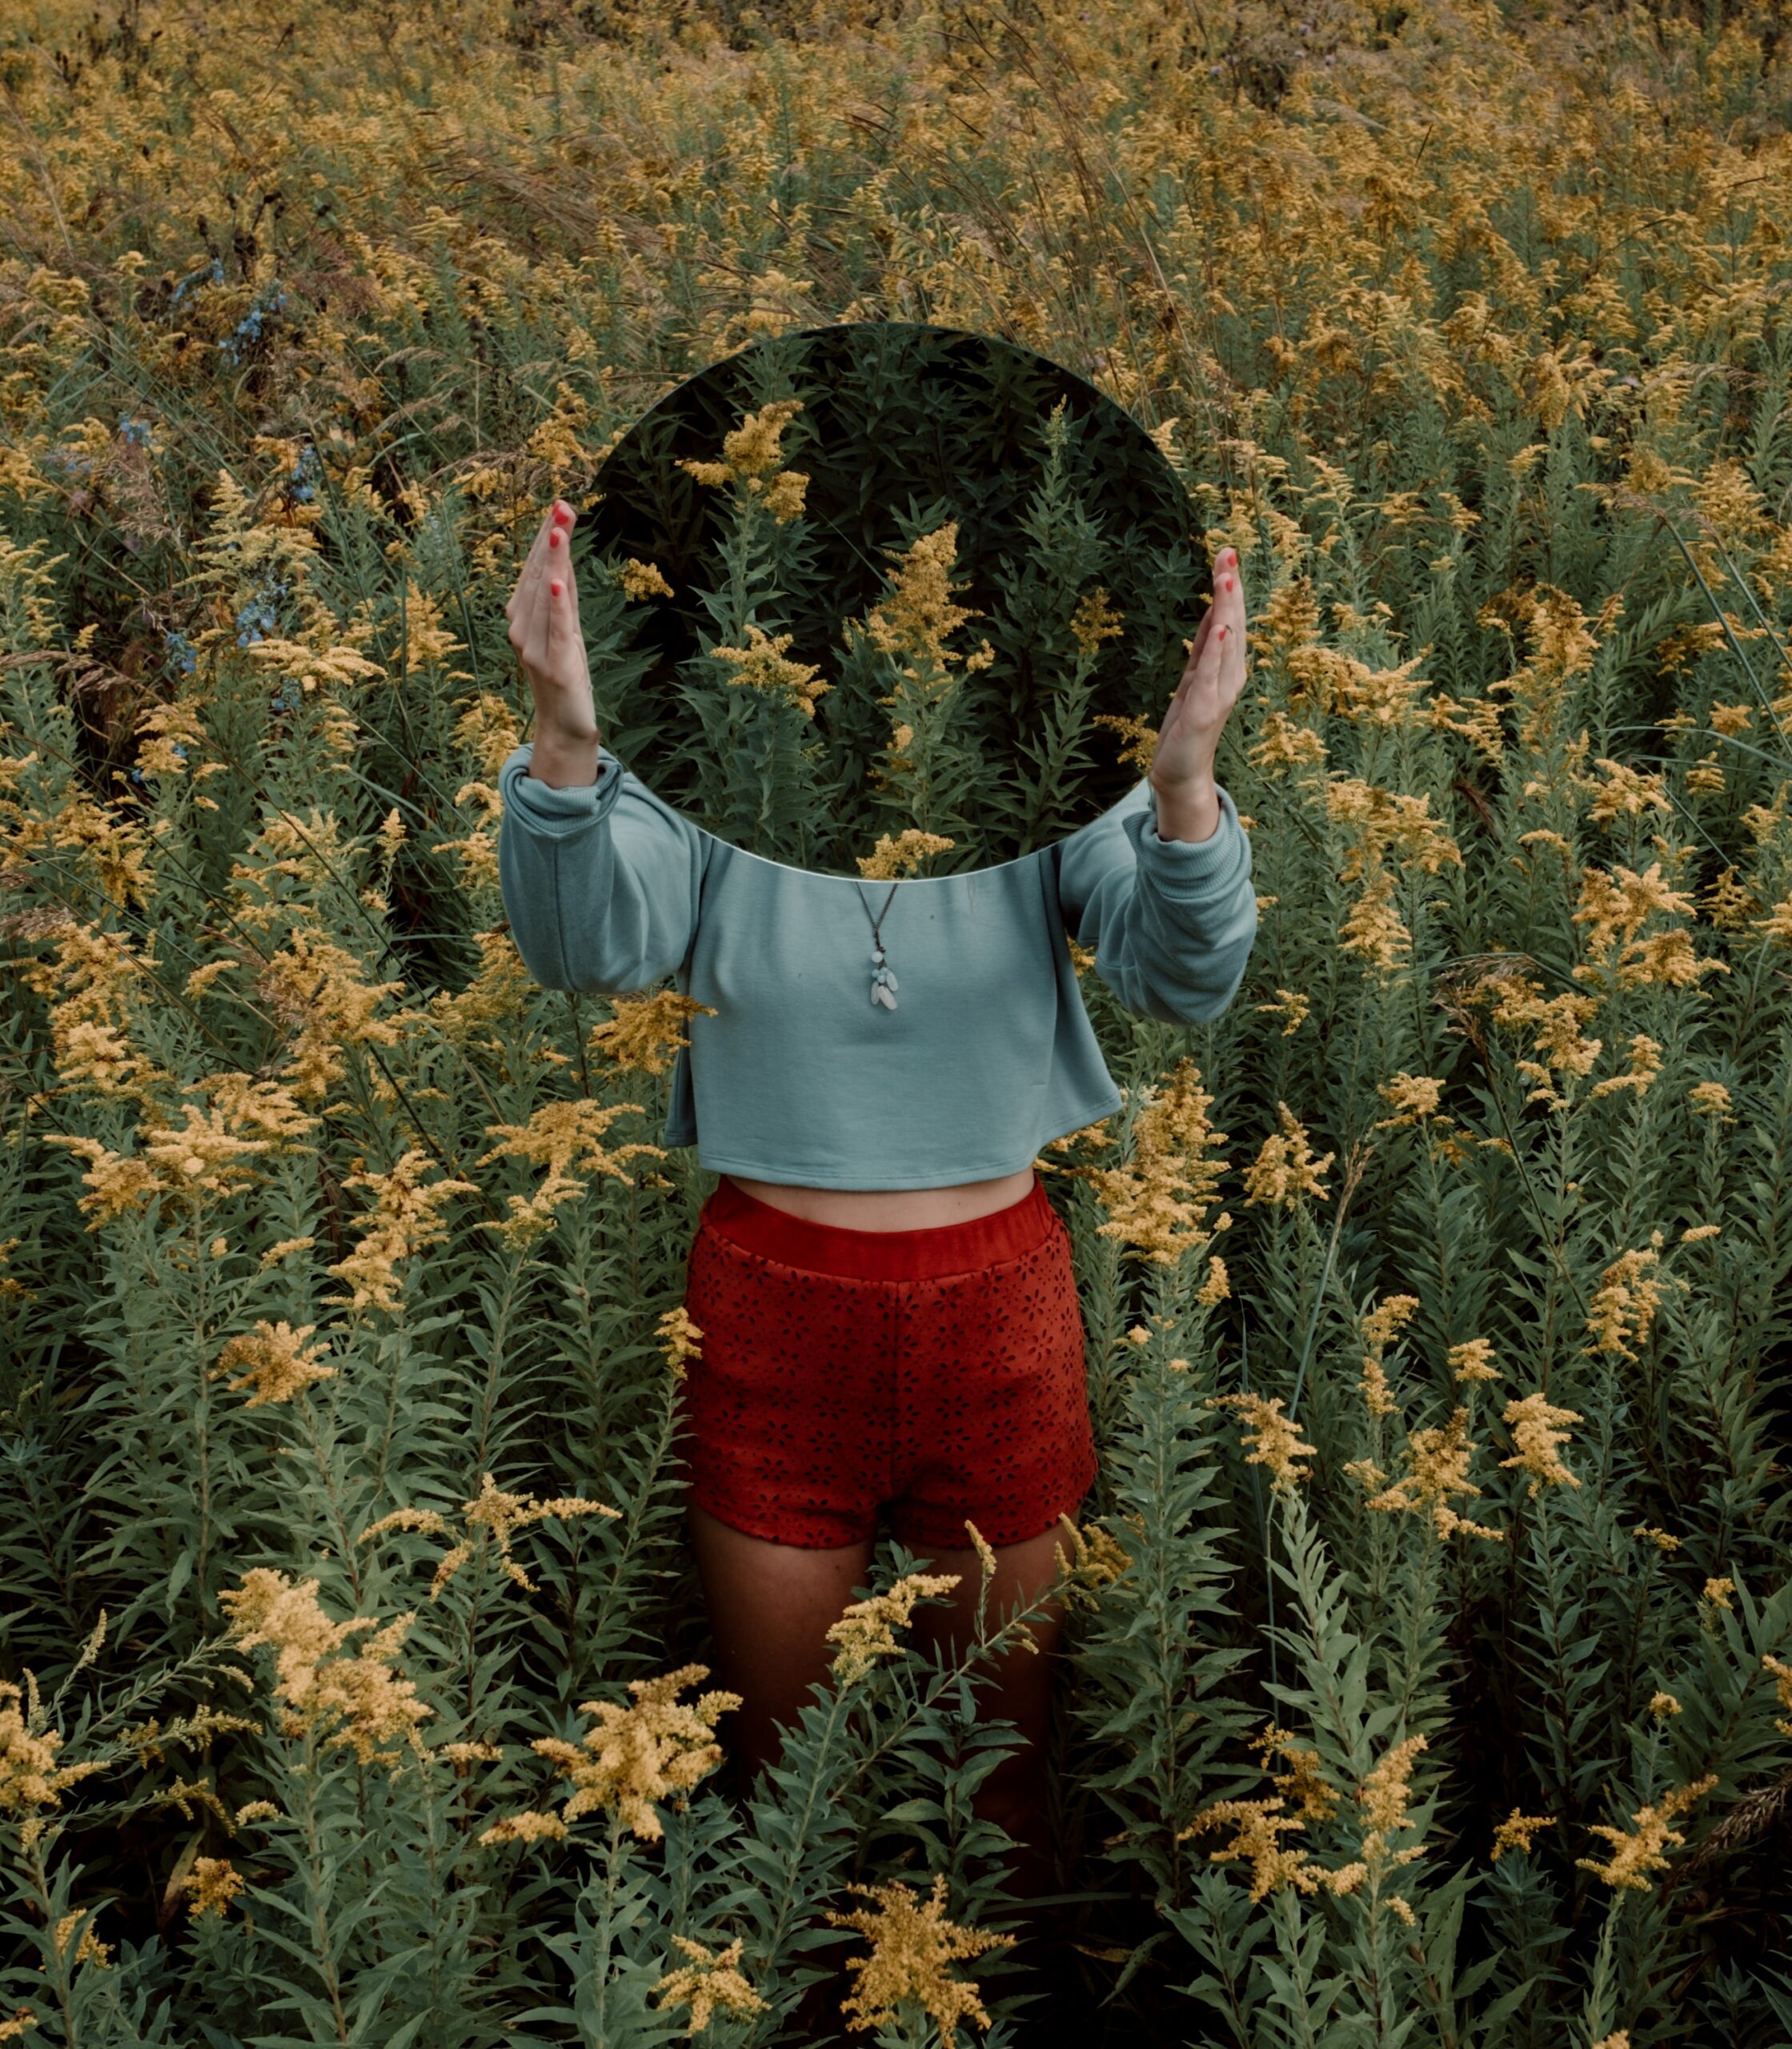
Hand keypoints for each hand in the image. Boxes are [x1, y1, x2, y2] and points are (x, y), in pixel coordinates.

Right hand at [507, 499, 600, 786]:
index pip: (536, 568)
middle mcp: (521, 628)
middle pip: (538, 576)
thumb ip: (565, 593)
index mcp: (523, 616)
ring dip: (553, 563)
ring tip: (559, 532)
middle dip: (551, 540)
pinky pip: (555, 630)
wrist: (563, 725)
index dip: (547, 537)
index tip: (560, 505)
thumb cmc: (564, 674)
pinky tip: (559, 583)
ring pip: (544, 596)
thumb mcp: (566, 627)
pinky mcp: (553, 665)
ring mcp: (533, 648)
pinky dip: (556, 606)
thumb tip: (565, 550)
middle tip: (563, 506)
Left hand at [1150, 545, 1248, 841]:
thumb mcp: (1193, 678)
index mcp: (1226, 667)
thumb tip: (1212, 613)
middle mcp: (1230, 677)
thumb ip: (1204, 649)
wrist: (1180, 773)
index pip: (1228, 619)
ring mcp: (1219, 695)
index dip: (1227, 587)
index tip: (1225, 553)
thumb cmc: (1188, 727)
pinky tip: (1219, 630)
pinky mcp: (1203, 712)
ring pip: (1224, 645)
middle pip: (1231, 624)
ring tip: (1226, 580)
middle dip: (1230, 590)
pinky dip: (1215, 652)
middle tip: (1228, 553)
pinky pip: (1209, 677)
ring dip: (1226, 611)